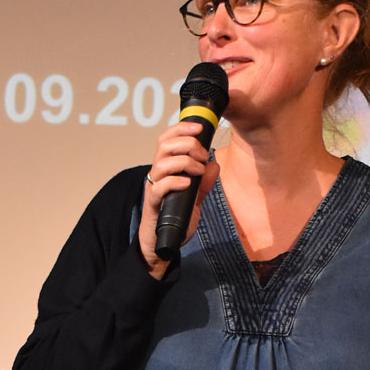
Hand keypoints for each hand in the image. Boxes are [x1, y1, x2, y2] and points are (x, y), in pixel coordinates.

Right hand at [138, 121, 219, 277]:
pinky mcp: (154, 203)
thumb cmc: (175, 215)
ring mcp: (154, 187)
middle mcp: (157, 174)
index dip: (181, 128)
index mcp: (166, 167)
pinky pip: (159, 187)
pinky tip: (188, 184)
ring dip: (184, 162)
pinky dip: (175, 181)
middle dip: (187, 144)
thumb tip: (215, 165)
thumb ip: (205, 181)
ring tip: (198, 171)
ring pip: (162, 163)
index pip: (167, 138)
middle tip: (203, 155)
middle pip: (164, 145)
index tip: (199, 127)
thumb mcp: (195, 196)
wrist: (163, 242)